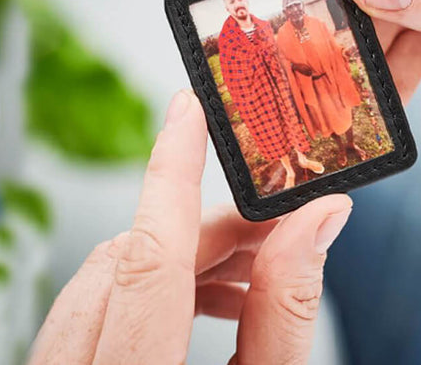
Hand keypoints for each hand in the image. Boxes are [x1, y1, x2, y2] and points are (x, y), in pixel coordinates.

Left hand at [28, 91, 351, 364]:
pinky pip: (100, 305)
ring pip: (110, 275)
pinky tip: (214, 301)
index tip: (189, 108)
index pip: (148, 252)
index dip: (170, 168)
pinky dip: (158, 285)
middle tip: (276, 221)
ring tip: (256, 269)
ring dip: (185, 255)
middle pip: (131, 258)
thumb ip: (289, 311)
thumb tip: (320, 220)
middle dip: (207, 225)